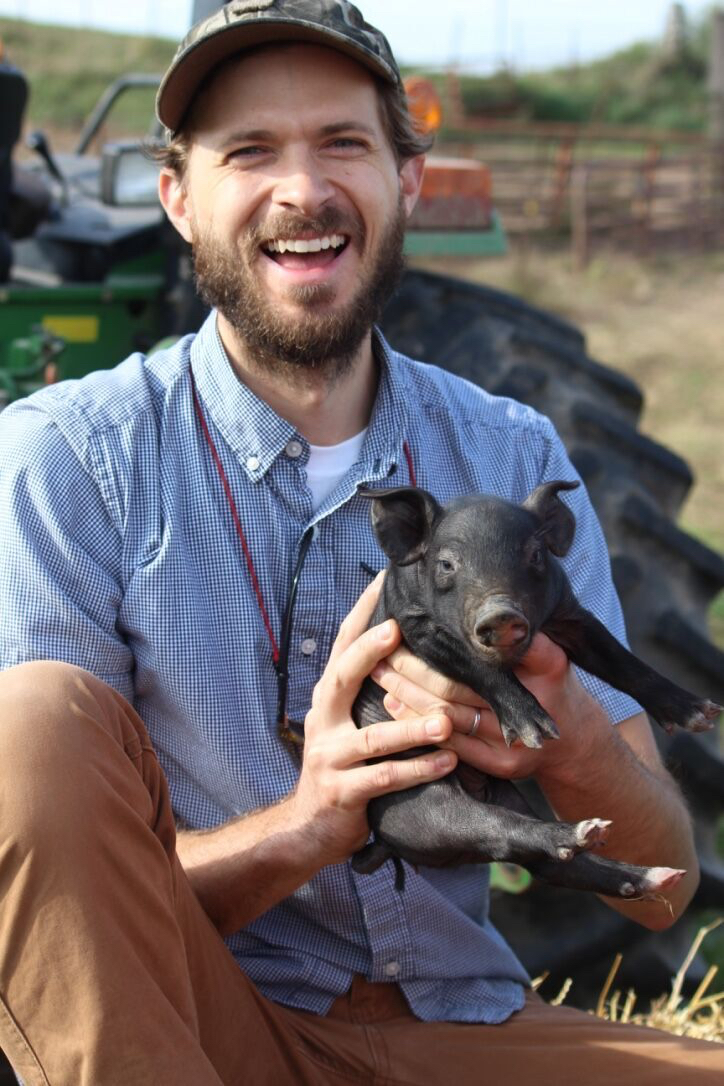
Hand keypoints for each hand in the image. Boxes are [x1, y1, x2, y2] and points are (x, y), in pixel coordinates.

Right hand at [289, 576, 456, 867]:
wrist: (308, 828)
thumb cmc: (343, 767)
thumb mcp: (348, 723)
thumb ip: (369, 692)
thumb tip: (408, 648)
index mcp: (328, 698)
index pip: (343, 645)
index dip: (362, 613)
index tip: (385, 580)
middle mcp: (322, 720)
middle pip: (341, 677)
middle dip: (368, 652)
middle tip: (398, 629)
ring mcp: (328, 757)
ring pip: (373, 738)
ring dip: (411, 728)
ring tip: (446, 721)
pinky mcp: (342, 792)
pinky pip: (384, 778)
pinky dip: (418, 770)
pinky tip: (448, 762)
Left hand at [372, 633, 601, 779]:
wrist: (574, 739)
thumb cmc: (556, 686)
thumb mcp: (552, 657)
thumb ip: (527, 641)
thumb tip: (498, 619)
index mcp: (531, 685)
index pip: (473, 668)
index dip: (437, 652)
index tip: (409, 632)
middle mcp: (518, 720)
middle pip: (451, 692)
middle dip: (412, 671)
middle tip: (381, 651)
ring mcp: (505, 748)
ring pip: (444, 719)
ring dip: (407, 696)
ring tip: (379, 672)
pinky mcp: (495, 766)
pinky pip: (448, 745)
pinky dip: (417, 724)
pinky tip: (393, 705)